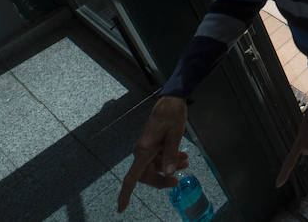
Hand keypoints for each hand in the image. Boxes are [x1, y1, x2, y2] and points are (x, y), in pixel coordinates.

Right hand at [117, 96, 188, 211]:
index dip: (125, 194)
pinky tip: (182, 156)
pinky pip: (157, 158)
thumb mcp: (175, 135)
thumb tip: (169, 173)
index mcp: (144, 151)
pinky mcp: (151, 144)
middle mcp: (141, 151)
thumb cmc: (172, 115)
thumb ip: (171, 154)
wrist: (171, 100)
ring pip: (154, 167)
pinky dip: (168, 160)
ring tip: (186, 162)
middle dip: (162, 179)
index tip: (121, 209)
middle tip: (179, 179)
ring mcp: (146, 148)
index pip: (132, 177)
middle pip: (146, 175)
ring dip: (168, 167)